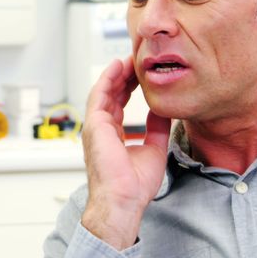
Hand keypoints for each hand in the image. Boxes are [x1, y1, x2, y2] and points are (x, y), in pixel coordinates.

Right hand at [80, 57, 170, 249]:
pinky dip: (108, 79)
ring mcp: (96, 126)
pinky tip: (118, 66)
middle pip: (112, 94)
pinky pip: (99, 95)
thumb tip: (162, 112)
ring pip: (105, 91)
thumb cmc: (134, 185)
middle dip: (125, 76)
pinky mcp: (94, 125)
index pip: (120, 104)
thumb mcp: (154, 150)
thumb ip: (156, 129)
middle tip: (137, 60)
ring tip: (130, 58)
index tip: (141, 74)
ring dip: (117, 73)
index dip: (130, 87)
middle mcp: (102, 129)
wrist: (124, 199)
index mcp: (113, 136)